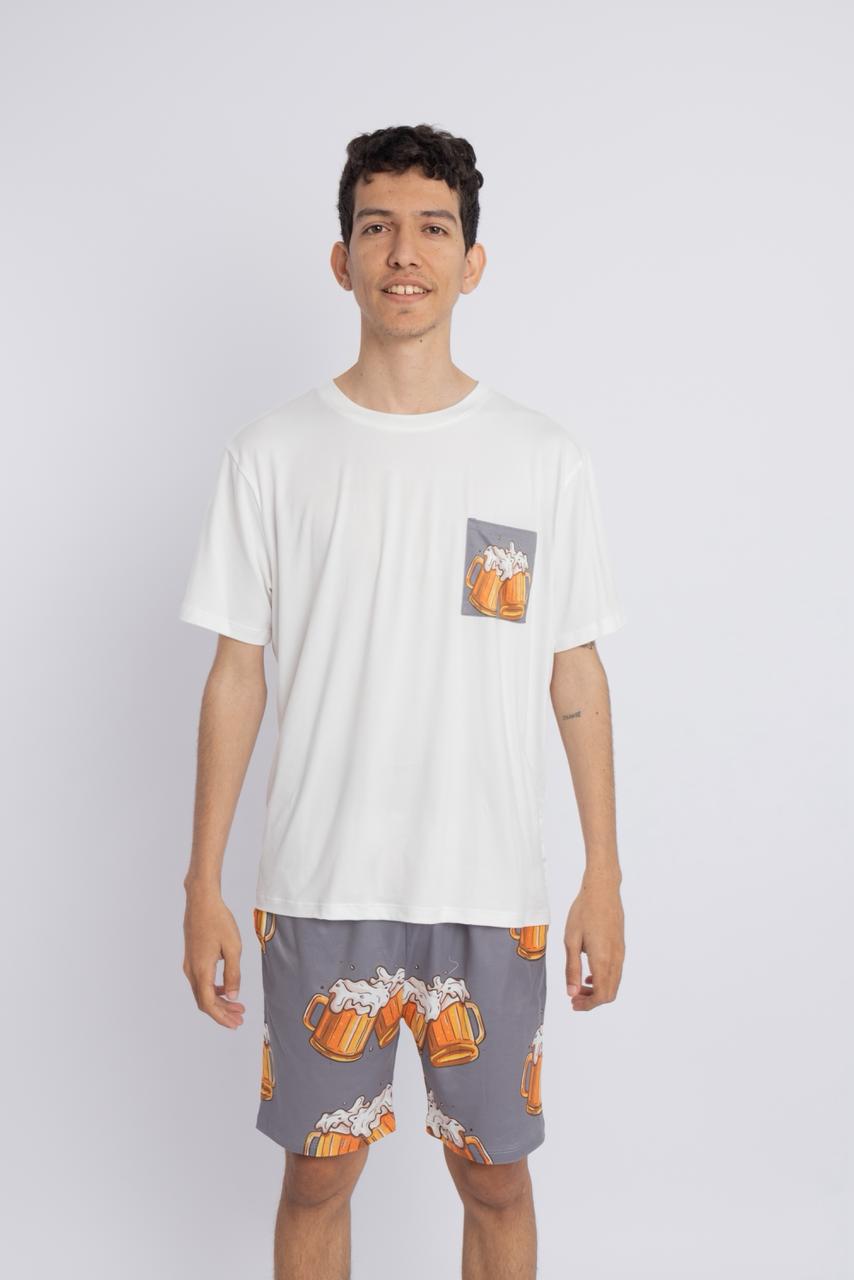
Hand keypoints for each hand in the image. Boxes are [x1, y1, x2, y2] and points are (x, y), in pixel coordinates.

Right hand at [182, 887, 245, 1028]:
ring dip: (219, 1002)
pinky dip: (214, 990)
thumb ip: (233, 974)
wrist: (201, 901)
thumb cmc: (219, 921)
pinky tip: (227, 989)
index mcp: (201, 970)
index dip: (222, 1017)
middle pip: (204, 1001)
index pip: (209, 1003)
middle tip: (240, 1018)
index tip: (236, 1023)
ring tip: (237, 1006)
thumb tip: (234, 996)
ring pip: (202, 992)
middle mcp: (191, 970)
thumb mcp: (233, 948)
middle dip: (222, 1012)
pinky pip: (201, 981)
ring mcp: (189, 964)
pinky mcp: (191, 958)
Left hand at [564, 876, 624, 1010]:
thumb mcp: (571, 940)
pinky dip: (604, 979)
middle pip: (610, 993)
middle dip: (592, 1001)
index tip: (574, 1004)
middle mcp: (616, 959)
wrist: (602, 890)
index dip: (587, 1005)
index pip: (601, 995)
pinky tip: (590, 973)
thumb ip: (572, 968)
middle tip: (575, 998)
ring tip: (580, 986)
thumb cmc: (584, 912)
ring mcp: (621, 953)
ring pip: (614, 983)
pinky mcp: (621, 947)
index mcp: (603, 959)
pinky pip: (616, 972)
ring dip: (598, 990)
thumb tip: (572, 992)